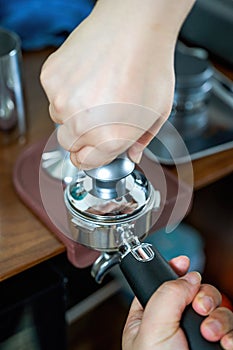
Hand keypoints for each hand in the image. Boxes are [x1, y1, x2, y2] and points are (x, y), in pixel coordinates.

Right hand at [40, 0, 194, 169]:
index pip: (84, 163)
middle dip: (83, 136)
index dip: (91, 156)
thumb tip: (131, 154)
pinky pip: (54, 95)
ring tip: (95, 91)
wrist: (134, 26)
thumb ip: (141, 141)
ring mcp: (62, 100)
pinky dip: (67, 90)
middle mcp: (82, 124)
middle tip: (99, 116)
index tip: (94, 149)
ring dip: (73, 112)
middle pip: (69, 144)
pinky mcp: (52, 79)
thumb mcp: (158, 113)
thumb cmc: (150, 65)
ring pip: (59, 119)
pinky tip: (87, 77)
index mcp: (109, 139)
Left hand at [122, 256, 232, 349]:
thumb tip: (189, 277)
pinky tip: (223, 342)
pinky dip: (230, 332)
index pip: (161, 283)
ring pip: (216, 307)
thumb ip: (167, 294)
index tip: (184, 262)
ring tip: (209, 332)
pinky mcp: (217, 346)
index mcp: (151, 316)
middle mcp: (175, 324)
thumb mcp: (152, 328)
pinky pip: (230, 327)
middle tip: (199, 306)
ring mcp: (197, 336)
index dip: (174, 270)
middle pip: (194, 291)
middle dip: (202, 295)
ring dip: (217, 315)